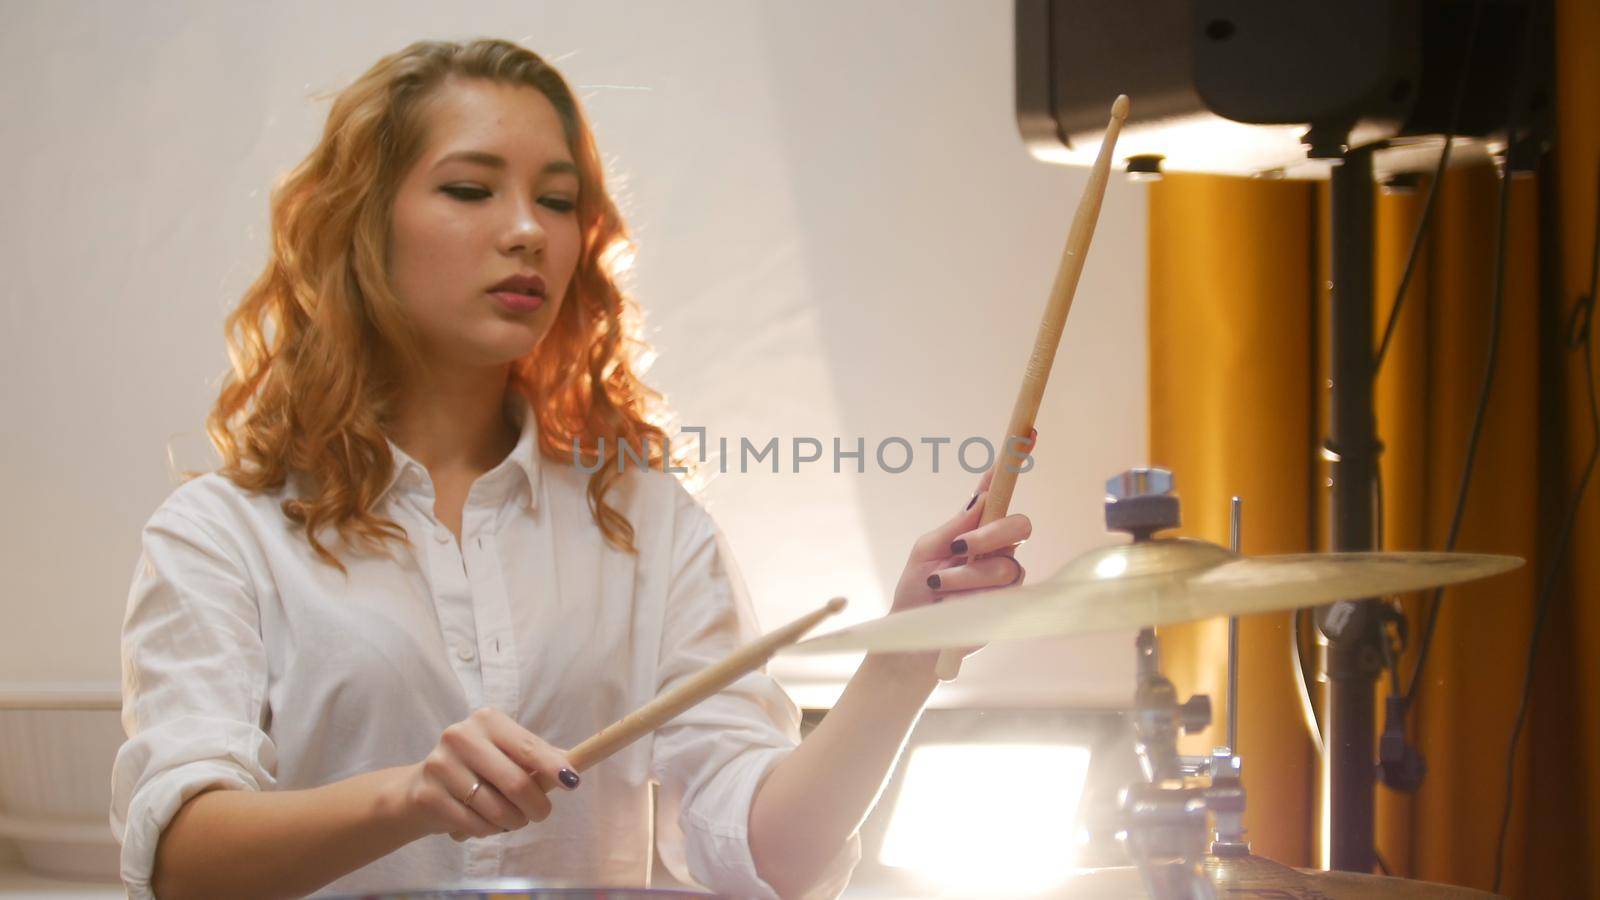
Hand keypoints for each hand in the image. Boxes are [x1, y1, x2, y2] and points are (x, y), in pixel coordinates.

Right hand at [393, 707, 578, 841]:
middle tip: (541, 814)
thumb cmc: (476, 768)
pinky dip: (488, 830)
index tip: (573, 782)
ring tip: (511, 820)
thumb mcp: (505, 754)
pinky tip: (486, 823)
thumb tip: (572, 768)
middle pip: (516, 782)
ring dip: (513, 822)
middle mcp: (462, 736)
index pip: (528, 746)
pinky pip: (474, 824)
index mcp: (487, 721)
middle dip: (536, 806)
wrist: (421, 787)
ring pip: (496, 808)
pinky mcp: (428, 795)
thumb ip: (537, 758)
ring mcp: (441, 765)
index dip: (553, 766)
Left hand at [882, 429, 1036, 668]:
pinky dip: (970, 594)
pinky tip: (952, 602)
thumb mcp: (927, 550)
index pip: (997, 492)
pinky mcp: (1009, 603)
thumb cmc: (916, 590)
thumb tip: (982, 497)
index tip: (1028, 436)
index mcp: (974, 527)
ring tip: (939, 587)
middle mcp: (996, 547)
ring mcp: (1005, 575)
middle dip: (991, 533)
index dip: (1013, 465)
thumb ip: (956, 525)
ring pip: (1003, 562)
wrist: (912, 636)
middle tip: (959, 547)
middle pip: (1018, 524)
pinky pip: (1001, 591)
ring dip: (965, 575)